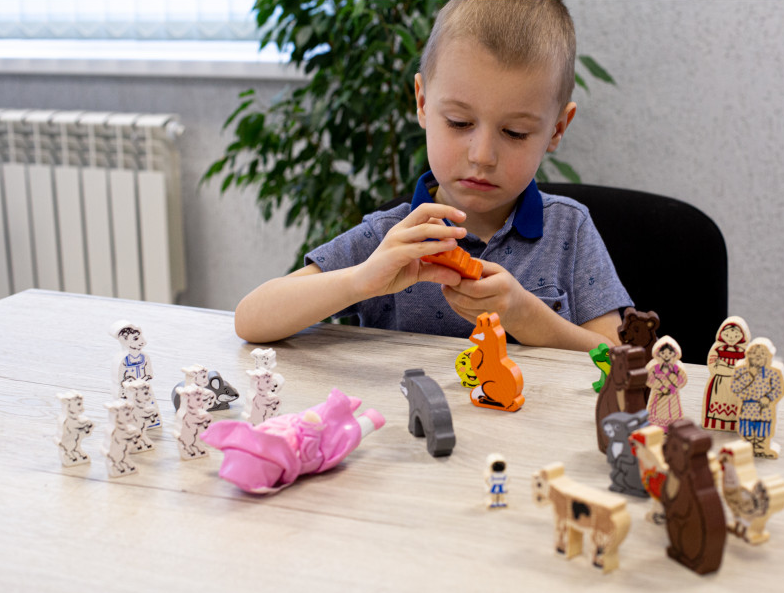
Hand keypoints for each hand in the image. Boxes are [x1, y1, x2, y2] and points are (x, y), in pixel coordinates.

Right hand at [353, 203, 467, 297]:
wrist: (364, 284)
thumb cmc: (388, 274)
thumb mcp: (417, 272)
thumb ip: (436, 270)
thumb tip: (458, 276)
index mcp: (404, 230)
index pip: (425, 212)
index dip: (443, 213)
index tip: (460, 221)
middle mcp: (400, 230)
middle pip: (424, 210)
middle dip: (446, 210)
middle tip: (464, 218)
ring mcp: (396, 241)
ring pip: (425, 228)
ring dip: (446, 230)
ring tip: (461, 234)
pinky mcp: (395, 254)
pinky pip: (419, 247)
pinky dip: (436, 246)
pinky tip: (449, 247)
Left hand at [441, 260, 526, 328]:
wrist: (520, 309)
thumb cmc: (507, 285)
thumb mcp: (498, 270)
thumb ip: (479, 265)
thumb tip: (460, 262)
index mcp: (502, 286)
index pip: (474, 288)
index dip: (458, 283)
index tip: (450, 276)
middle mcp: (498, 304)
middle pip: (466, 300)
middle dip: (451, 291)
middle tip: (444, 283)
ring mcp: (491, 317)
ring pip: (464, 309)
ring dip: (451, 299)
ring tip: (447, 289)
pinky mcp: (485, 324)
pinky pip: (464, 315)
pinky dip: (455, 306)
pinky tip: (453, 298)